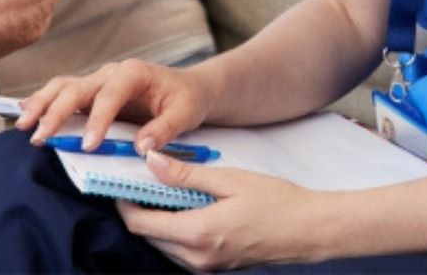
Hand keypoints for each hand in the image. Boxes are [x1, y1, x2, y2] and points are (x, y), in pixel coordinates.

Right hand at [18, 59, 214, 153]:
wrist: (188, 88)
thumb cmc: (187, 98)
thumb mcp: (185, 113)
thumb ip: (165, 129)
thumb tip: (142, 148)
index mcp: (133, 73)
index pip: (110, 94)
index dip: (97, 119)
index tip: (88, 146)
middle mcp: (110, 73)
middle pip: (76, 87)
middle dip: (56, 111)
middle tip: (39, 136)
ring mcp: (98, 82)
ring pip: (63, 86)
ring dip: (41, 103)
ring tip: (23, 125)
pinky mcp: (91, 94)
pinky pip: (63, 93)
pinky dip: (43, 101)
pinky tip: (24, 112)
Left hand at [120, 154, 333, 269]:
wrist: (308, 229)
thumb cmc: (274, 201)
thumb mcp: (228, 179)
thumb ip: (186, 175)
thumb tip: (151, 162)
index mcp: (198, 234)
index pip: (142, 224)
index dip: (124, 204)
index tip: (119, 182)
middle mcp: (197, 258)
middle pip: (149, 237)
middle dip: (139, 210)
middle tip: (139, 179)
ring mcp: (207, 267)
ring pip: (164, 245)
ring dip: (156, 220)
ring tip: (162, 188)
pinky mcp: (216, 267)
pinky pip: (182, 251)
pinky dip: (175, 229)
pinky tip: (185, 206)